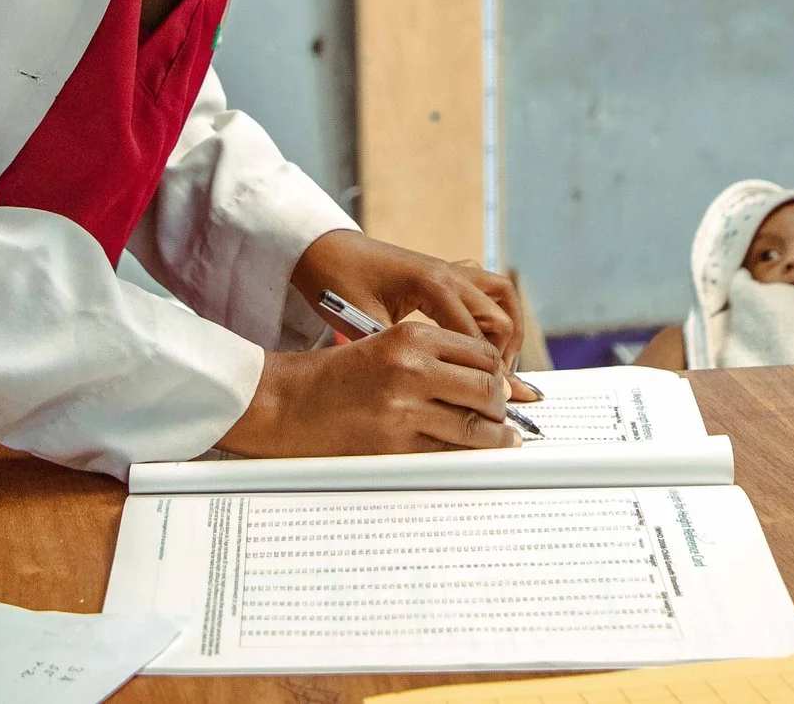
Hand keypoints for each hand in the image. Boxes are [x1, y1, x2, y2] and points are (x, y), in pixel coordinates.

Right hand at [215, 323, 519, 457]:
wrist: (285, 402)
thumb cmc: (335, 376)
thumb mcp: (384, 347)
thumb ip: (431, 358)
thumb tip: (488, 383)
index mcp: (410, 337)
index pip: (481, 353)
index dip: (501, 374)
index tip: (507, 388)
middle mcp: (411, 368)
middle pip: (487, 388)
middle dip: (503, 405)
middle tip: (505, 416)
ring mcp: (403, 408)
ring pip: (475, 425)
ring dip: (496, 436)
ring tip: (503, 440)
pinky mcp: (393, 444)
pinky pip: (448, 453)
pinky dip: (468, 456)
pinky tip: (474, 456)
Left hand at [289, 232, 540, 400]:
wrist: (325, 249)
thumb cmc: (338, 283)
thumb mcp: (362, 325)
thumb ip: (396, 354)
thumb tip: (425, 391)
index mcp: (431, 286)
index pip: (475, 337)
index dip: (486, 375)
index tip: (490, 404)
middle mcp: (448, 273)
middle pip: (499, 319)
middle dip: (502, 358)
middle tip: (495, 392)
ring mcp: (450, 268)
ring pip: (502, 297)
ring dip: (507, 330)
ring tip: (501, 364)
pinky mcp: (445, 269)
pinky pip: (487, 285)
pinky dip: (496, 309)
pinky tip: (484, 335)